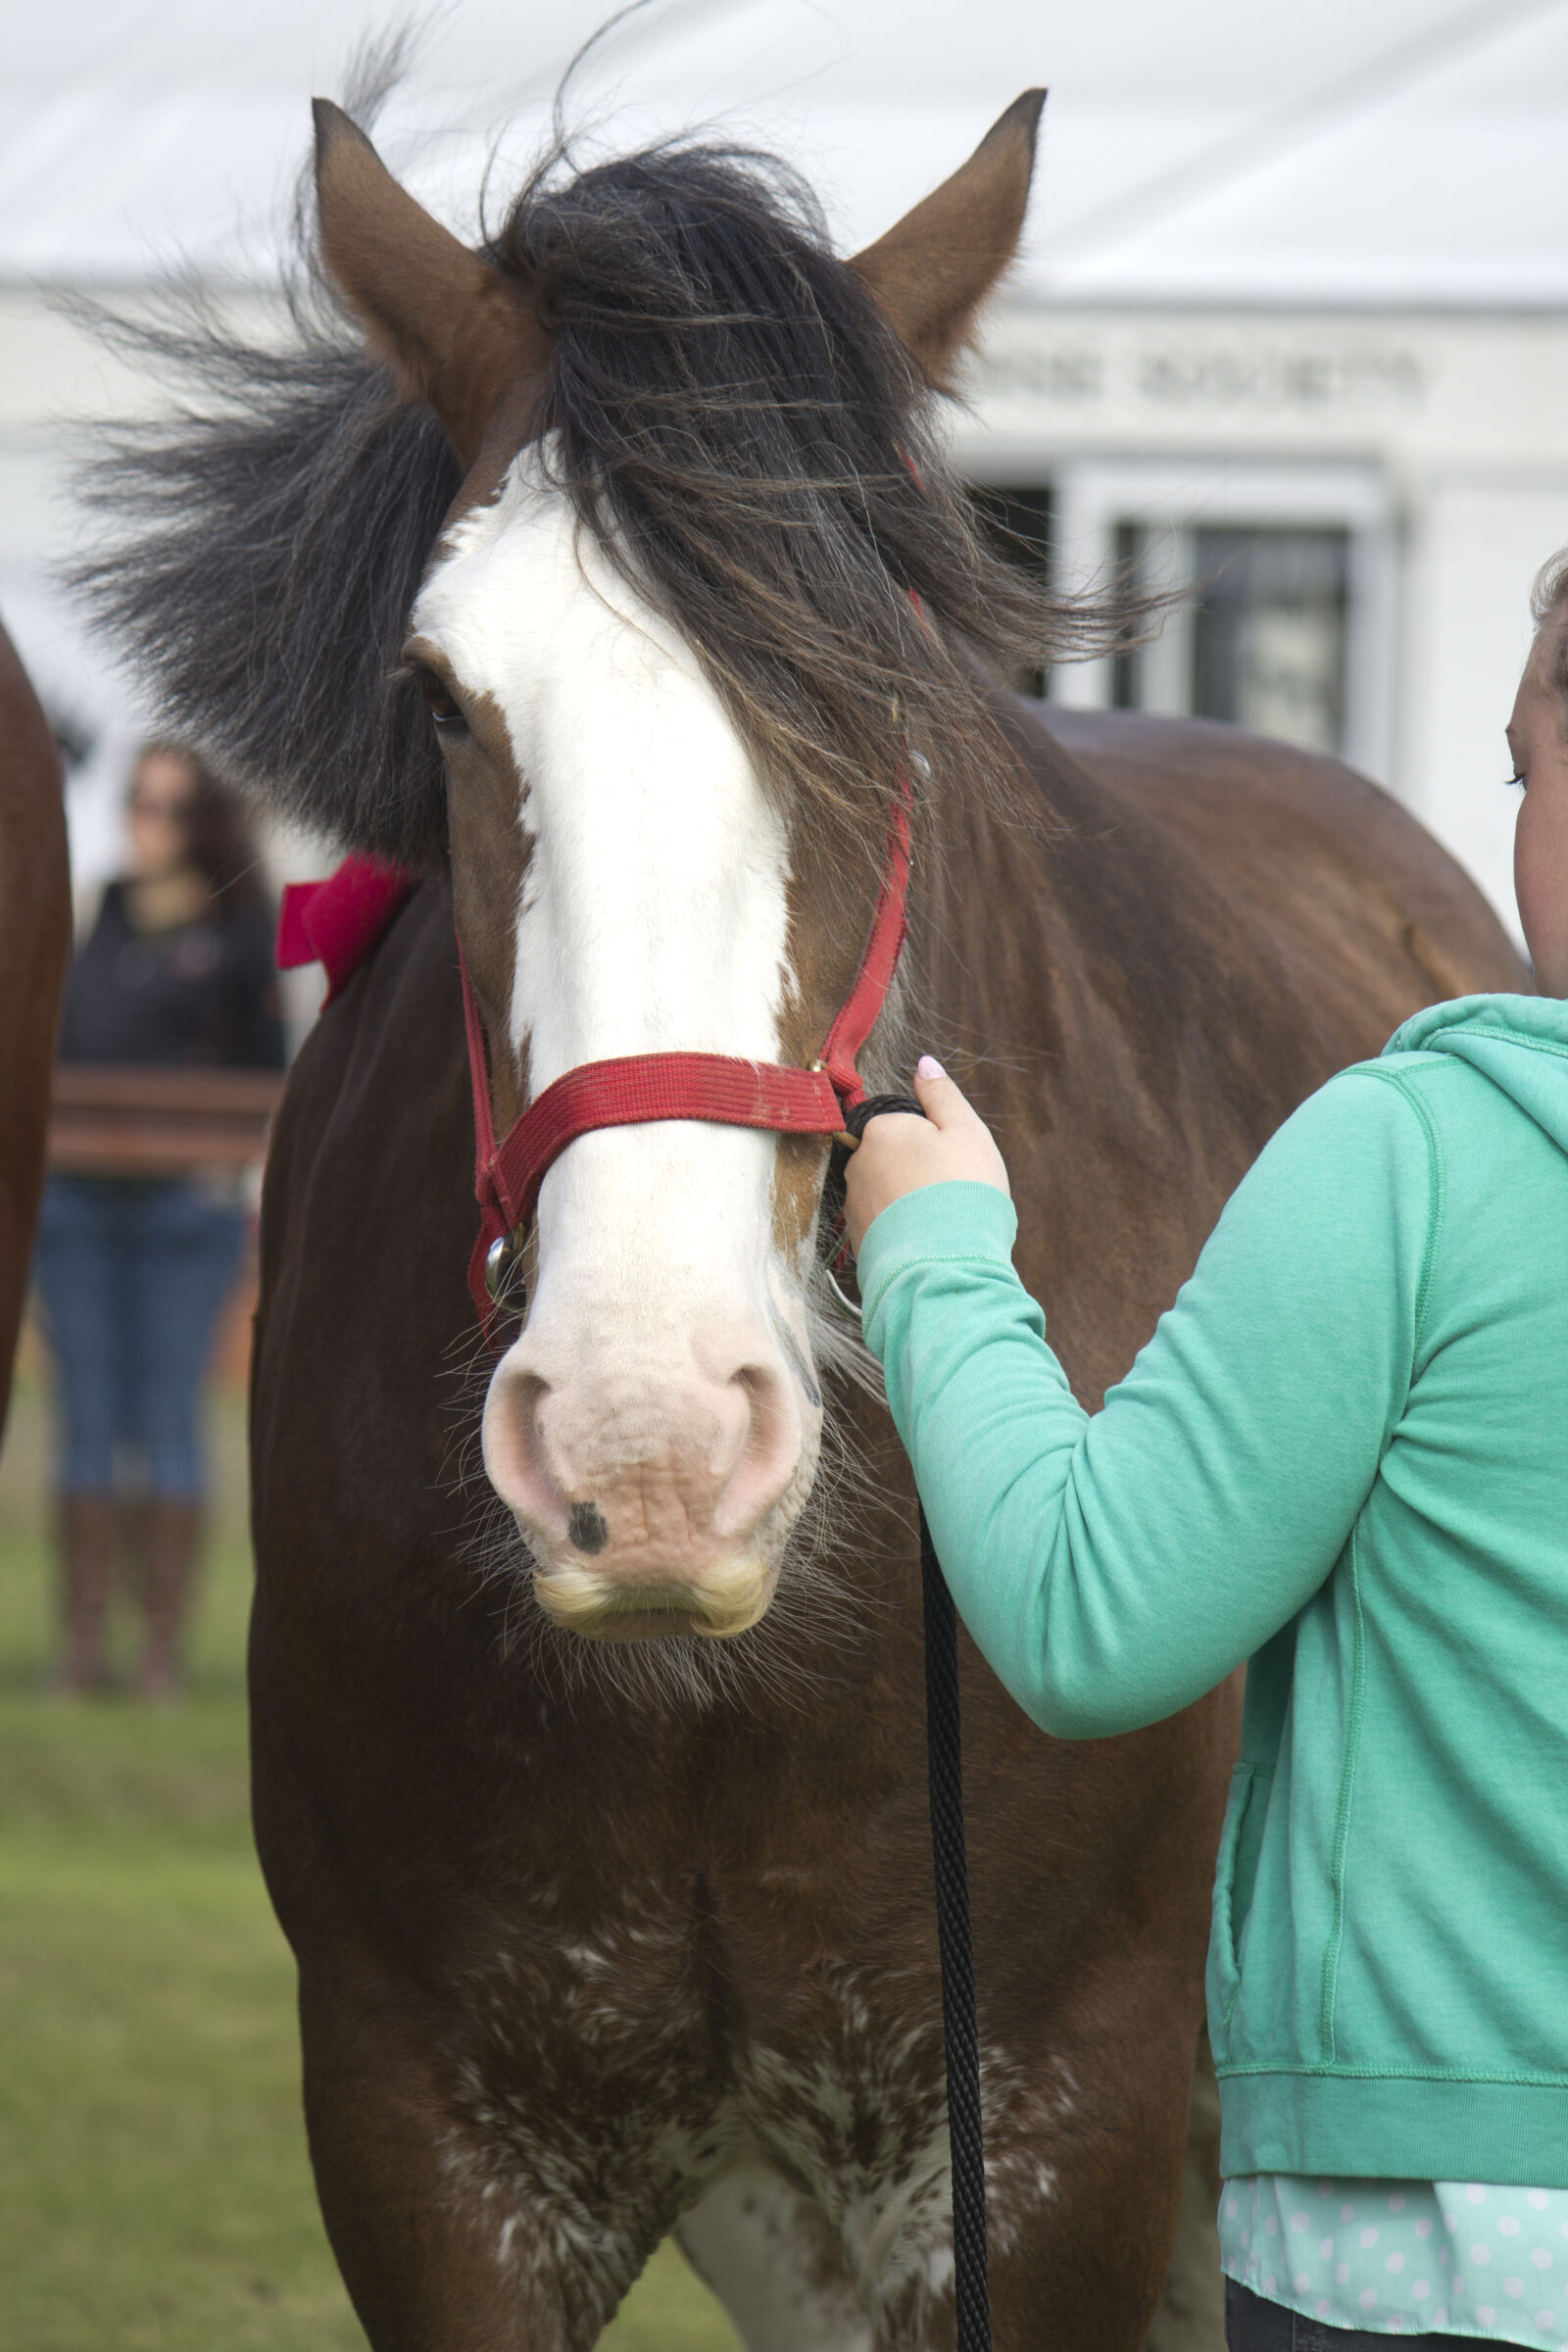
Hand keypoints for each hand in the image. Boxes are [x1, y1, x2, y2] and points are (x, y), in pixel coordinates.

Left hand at [843, 1057, 1010, 1254]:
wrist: (944, 1266)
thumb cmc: (961, 1192)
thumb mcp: (966, 1131)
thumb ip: (942, 1094)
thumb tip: (923, 1064)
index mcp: (881, 1131)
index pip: (904, 1125)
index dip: (936, 1143)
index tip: (955, 1164)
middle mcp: (857, 1166)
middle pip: (893, 1160)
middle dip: (919, 1174)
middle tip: (952, 1193)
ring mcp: (854, 1207)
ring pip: (888, 1195)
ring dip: (910, 1205)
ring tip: (942, 1223)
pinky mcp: (858, 1243)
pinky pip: (885, 1228)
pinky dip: (904, 1233)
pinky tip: (929, 1244)